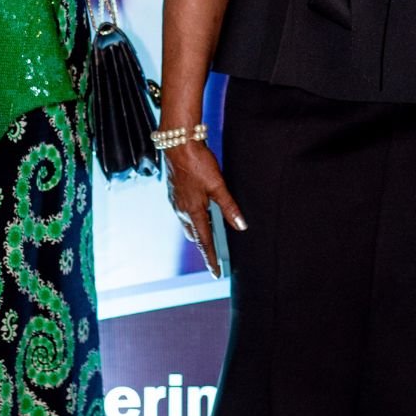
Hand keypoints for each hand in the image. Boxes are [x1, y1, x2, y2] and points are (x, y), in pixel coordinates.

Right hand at [165, 141, 244, 276]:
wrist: (177, 143)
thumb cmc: (197, 163)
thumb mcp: (218, 185)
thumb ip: (229, 207)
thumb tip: (241, 226)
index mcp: (193, 211)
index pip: (204, 242)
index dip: (211, 258)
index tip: (215, 272)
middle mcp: (181, 210)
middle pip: (194, 234)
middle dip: (204, 243)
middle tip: (215, 250)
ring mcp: (176, 201)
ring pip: (188, 222)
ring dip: (198, 228)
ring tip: (210, 229)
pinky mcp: (174, 192)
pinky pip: (183, 210)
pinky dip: (192, 215)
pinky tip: (200, 207)